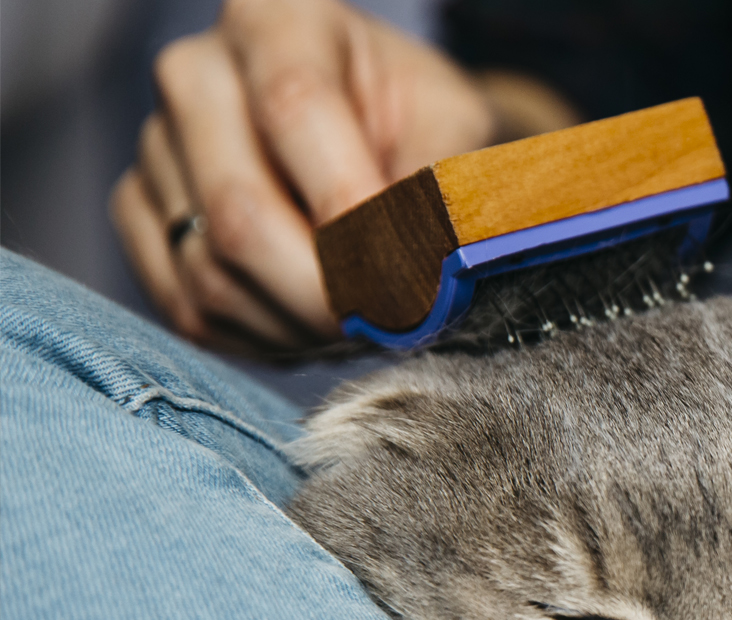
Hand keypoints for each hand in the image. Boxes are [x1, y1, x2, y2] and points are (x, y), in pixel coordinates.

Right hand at [110, 0, 496, 353]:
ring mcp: (156, 145)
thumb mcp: (457, 130)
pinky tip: (313, 324)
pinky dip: (261, 339)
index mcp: (278, 21)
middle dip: (327, 296)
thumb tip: (424, 269)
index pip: (297, 109)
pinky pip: (187, 306)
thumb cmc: (421, 124)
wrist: (377, 135)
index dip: (352, 211)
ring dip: (299, 327)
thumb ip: (441, 188)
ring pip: (210, 275)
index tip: (405, 281)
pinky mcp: (139, 212)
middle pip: (241, 212)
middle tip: (391, 324)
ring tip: (361, 320)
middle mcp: (196, 73)